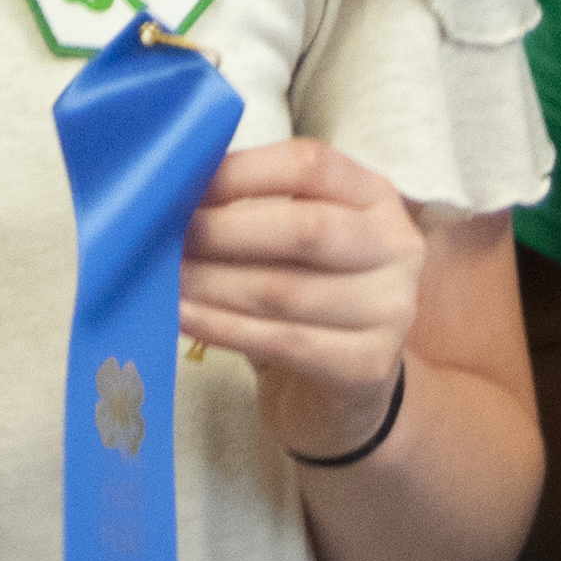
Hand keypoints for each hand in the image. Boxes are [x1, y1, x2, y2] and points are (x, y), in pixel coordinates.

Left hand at [183, 136, 431, 448]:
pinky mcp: (369, 366)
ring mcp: (391, 309)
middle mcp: (396, 247)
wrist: (343, 394)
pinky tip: (182, 316)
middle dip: (223, 231)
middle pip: (304, 228)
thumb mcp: (293, 243)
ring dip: (211, 283)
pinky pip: (282, 341)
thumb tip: (176, 192)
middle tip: (165, 236)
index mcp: (376, 197)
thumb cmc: (306, 299)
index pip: (311, 165)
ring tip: (163, 277)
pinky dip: (222, 327)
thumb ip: (254, 210)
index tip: (184, 185)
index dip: (242, 172)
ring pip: (285, 290)